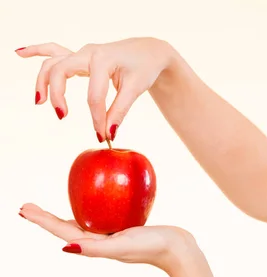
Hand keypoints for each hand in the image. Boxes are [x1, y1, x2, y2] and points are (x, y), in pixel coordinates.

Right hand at [15, 38, 175, 140]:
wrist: (149, 51)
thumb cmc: (144, 68)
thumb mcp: (136, 89)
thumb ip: (120, 111)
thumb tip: (109, 133)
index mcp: (103, 60)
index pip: (94, 95)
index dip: (97, 118)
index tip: (103, 136)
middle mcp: (88, 53)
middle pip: (61, 72)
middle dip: (58, 95)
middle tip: (62, 117)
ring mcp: (82, 53)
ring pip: (53, 63)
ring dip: (43, 81)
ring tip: (40, 102)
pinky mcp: (80, 56)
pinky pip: (54, 52)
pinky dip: (37, 51)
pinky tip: (19, 53)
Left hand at [19, 203, 201, 273]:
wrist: (179, 249)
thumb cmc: (152, 246)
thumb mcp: (123, 245)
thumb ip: (97, 248)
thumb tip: (67, 247)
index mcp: (96, 246)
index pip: (62, 231)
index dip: (42, 220)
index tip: (24, 209)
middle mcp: (101, 241)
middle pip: (67, 227)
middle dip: (47, 219)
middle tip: (28, 206)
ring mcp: (113, 235)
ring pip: (84, 222)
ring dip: (65, 215)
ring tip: (52, 208)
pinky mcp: (126, 229)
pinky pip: (104, 215)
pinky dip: (94, 207)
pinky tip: (98, 199)